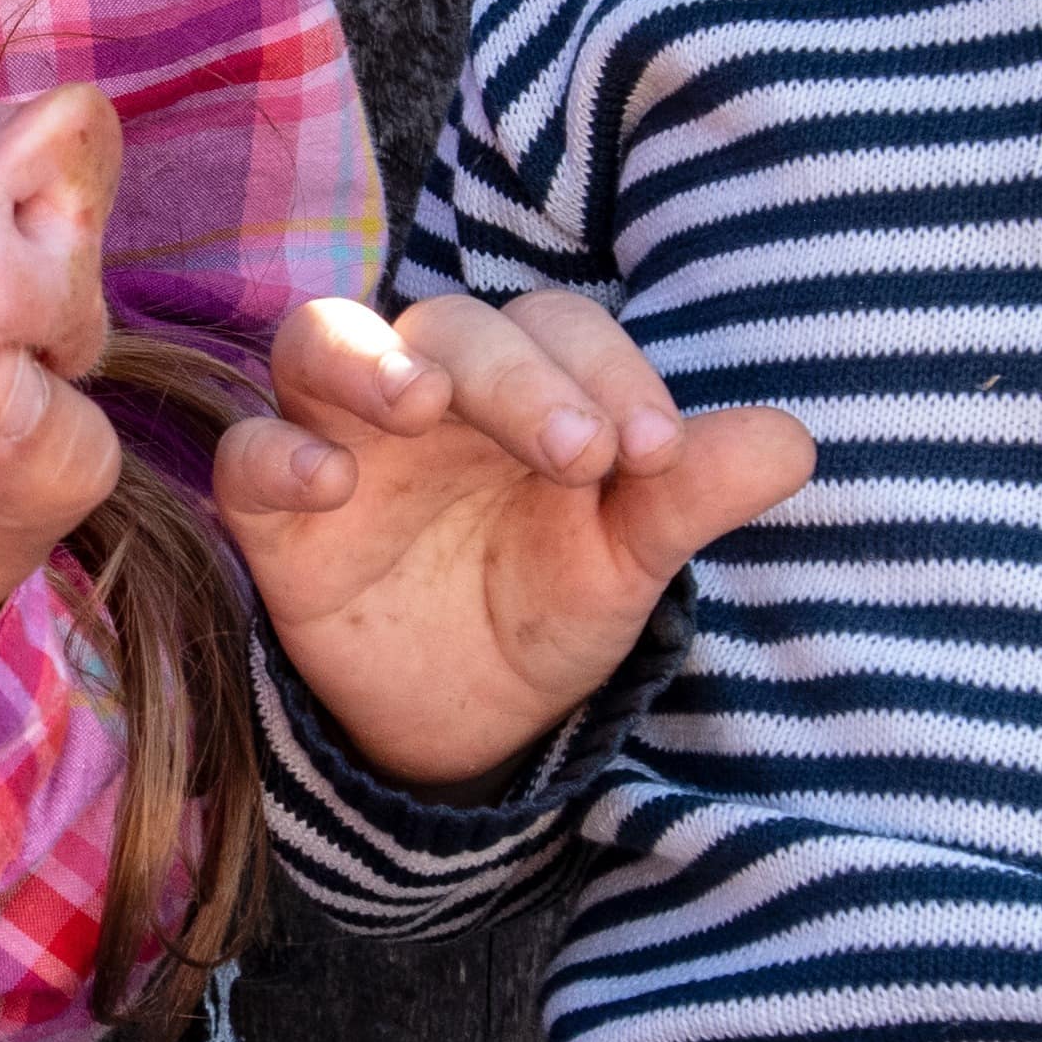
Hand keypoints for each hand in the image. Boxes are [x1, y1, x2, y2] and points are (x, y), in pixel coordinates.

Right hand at [210, 292, 813, 785]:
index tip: (654, 450)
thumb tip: (794, 441)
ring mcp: (340, 437)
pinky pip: (248, 454)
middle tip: (579, 454)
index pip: (557, 324)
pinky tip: (328, 481)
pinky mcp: (273, 511)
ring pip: (324, 340)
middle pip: (451, 322)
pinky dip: (277, 453)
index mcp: (521, 381)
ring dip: (373, 360)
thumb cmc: (544, 604)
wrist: (460, 718)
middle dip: (515, 375)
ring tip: (425, 403)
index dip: (607, 367)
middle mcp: (426, 386)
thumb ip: (691, 497)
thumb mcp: (626, 563)